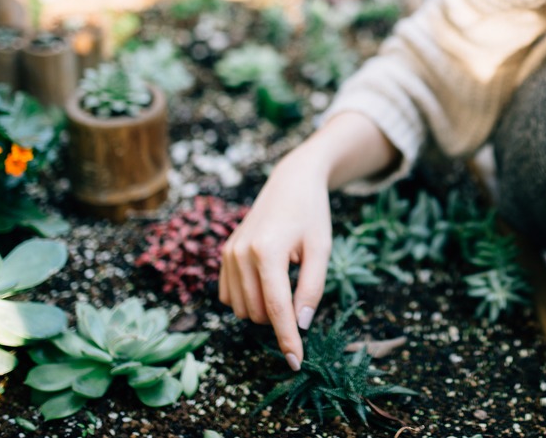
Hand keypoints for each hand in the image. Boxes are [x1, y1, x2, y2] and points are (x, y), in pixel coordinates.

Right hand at [219, 150, 331, 369]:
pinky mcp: (224, 255)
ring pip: (242, 309)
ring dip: (265, 310)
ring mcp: (228, 254)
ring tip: (285, 281)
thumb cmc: (311, 216)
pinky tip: (266, 281)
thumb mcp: (322, 250)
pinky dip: (249, 299)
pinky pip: (231, 296)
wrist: (291, 183)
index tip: (296, 362)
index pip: (276, 308)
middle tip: (300, 294)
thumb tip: (300, 325)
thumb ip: (312, 289)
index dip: (287, 338)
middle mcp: (241, 253)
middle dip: (280, 318)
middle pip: (258, 312)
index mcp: (268, 251)